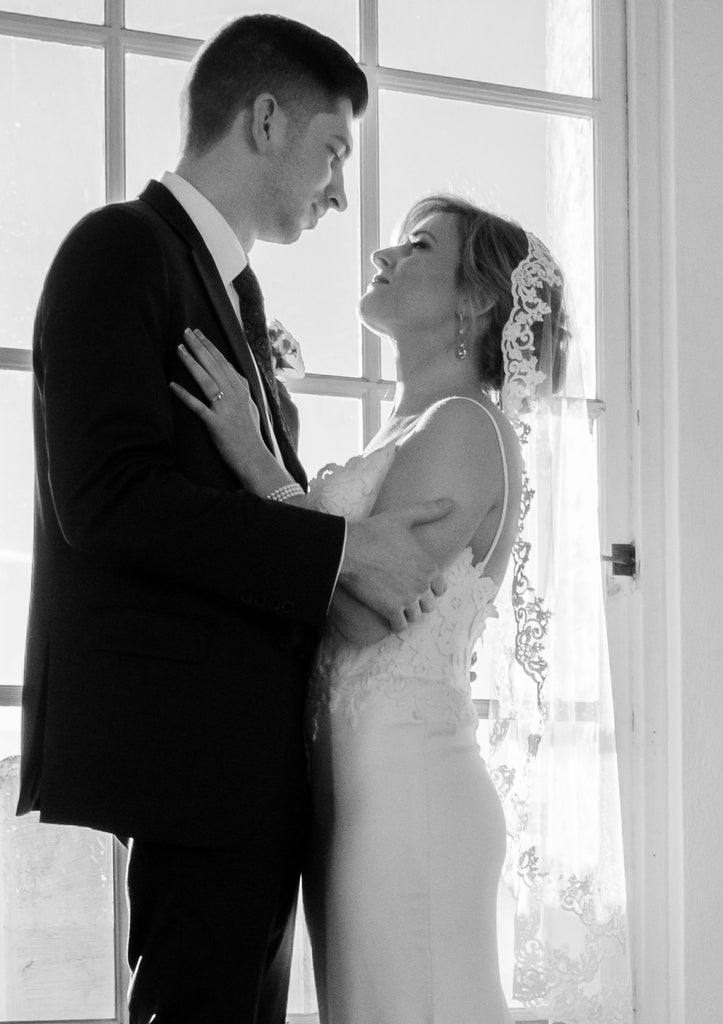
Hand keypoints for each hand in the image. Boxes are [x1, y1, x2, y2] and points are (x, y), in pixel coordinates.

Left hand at [170, 327, 264, 471]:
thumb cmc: (251, 436)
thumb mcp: (251, 408)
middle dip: (199, 347)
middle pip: (214, 366)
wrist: (255, 459)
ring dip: (192, 363)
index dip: (211, 347)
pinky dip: (185, 395)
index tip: (199, 334)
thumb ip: (242, 391)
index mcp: (242, 391)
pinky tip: (172, 385)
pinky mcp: (216, 424)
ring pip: (206, 380)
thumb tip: (235, 378)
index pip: (225, 363)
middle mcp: (235, 396)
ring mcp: (226, 409)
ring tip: (179, 348)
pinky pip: (198, 407)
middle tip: (186, 332)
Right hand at [340, 499, 453, 632]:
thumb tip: (451, 502)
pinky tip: (388, 616)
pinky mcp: (390, 610)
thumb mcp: (405, 516)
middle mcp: (422, 585)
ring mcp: (407, 599)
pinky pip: (400, 626)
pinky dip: (396, 624)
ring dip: (408, 613)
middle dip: (419, 601)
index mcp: (429, 566)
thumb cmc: (375, 531)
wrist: (349, 549)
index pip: (440, 588)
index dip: (430, 587)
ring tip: (397, 606)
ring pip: (416, 616)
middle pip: (429, 604)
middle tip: (405, 596)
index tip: (418, 584)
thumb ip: (430, 512)